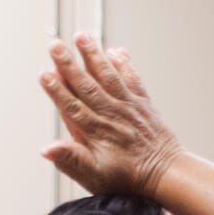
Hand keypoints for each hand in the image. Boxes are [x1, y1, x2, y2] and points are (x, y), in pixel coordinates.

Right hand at [38, 33, 182, 197]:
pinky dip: (124, 66)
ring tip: (82, 36)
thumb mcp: (95, 176)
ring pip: (109, 78)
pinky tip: (115, 50)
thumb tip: (45, 149)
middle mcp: (113, 116)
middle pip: (88, 87)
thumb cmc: (129, 178)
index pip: (72, 108)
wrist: (168, 175)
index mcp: (98, 133)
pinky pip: (133, 81)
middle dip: (70, 66)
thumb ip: (71, 160)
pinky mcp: (143, 105)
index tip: (44, 74)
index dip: (57, 92)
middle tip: (54, 45)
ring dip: (94, 56)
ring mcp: (129, 108)